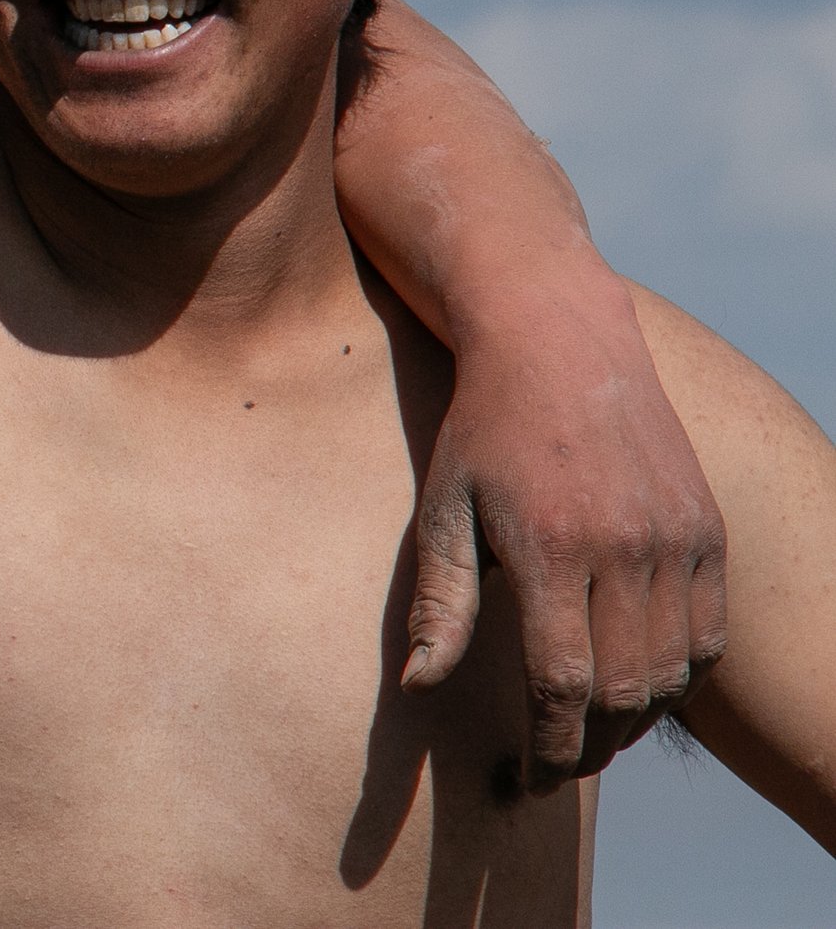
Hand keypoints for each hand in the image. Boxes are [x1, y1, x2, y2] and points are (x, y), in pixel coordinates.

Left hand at [405, 264, 726, 789]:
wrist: (559, 343)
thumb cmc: (482, 429)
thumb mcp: (442, 508)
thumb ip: (438, 603)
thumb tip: (417, 686)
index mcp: (553, 547)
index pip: (562, 684)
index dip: (548, 747)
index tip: (528, 780)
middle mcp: (627, 547)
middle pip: (625, 690)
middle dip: (590, 747)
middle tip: (557, 768)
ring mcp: (679, 538)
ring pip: (673, 671)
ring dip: (636, 720)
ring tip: (593, 736)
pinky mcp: (707, 529)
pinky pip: (707, 633)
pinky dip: (678, 675)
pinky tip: (639, 685)